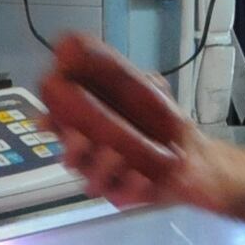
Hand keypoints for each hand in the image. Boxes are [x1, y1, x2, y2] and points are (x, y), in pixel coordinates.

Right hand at [35, 33, 240, 215]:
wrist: (196, 157)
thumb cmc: (164, 124)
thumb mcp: (146, 88)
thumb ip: (117, 72)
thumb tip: (79, 47)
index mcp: (90, 128)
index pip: (59, 126)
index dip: (50, 123)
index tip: (49, 121)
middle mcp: (92, 156)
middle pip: (69, 156)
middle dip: (72, 148)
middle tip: (82, 139)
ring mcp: (107, 179)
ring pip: (91, 180)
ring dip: (104, 167)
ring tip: (122, 156)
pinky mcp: (126, 197)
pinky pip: (121, 197)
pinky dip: (131, 187)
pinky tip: (143, 178)